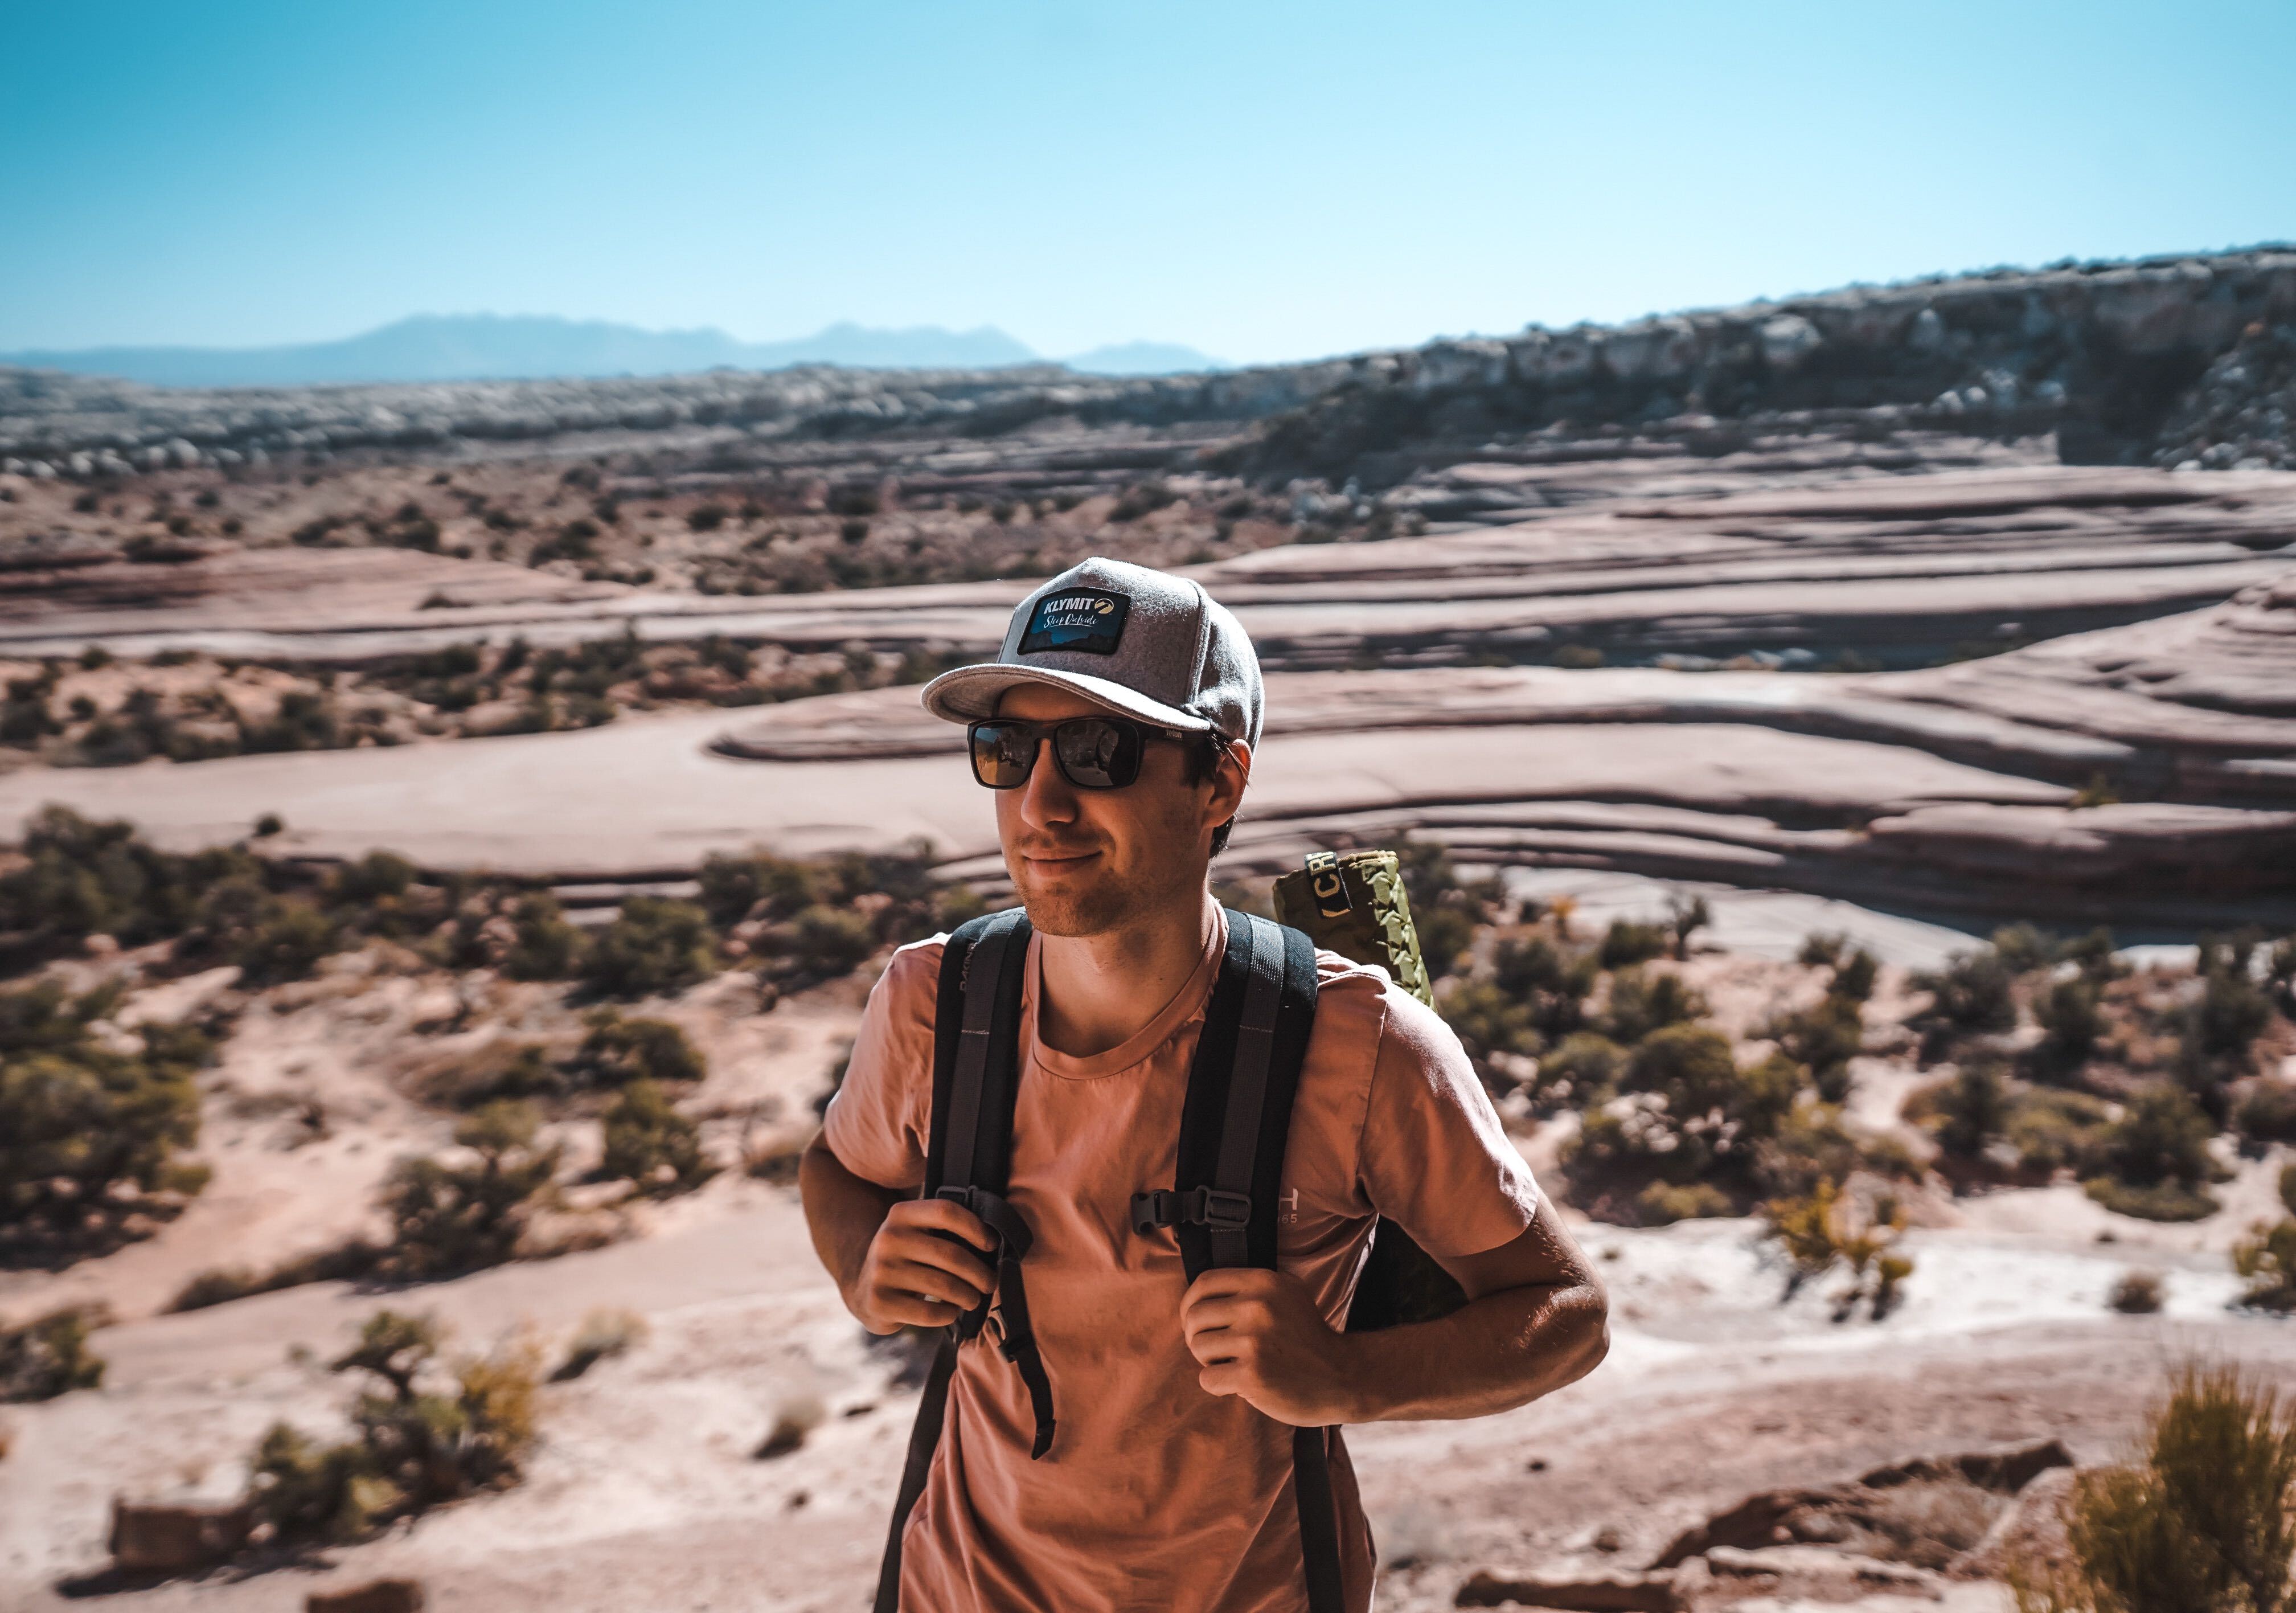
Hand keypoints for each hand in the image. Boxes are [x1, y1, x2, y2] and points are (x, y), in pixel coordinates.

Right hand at [847, 1196, 995, 1334]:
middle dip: (979, 1272)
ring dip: (968, 1295)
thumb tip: (994, 1241)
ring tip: (974, 1299)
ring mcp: (881, 1271)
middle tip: (990, 1283)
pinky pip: (928, 1312)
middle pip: (950, 1254)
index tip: (992, 1245)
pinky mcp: (879, 1302)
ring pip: (943, 1285)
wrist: (863, 1289)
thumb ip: (944, 1229)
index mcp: (900, 1214)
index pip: (946, 1212)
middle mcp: (888, 1238)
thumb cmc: (906, 1259)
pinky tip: (952, 1311)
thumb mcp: (915, 1234)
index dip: (975, 1228)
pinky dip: (948, 1314)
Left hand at [1180, 1267, 1360, 1425]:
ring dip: (1209, 1361)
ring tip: (1233, 1365)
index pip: (1203, 1283)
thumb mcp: (1288, 1293)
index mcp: (1264, 1281)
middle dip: (1197, 1335)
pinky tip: (1239, 1384)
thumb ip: (1250, 1286)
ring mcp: (1254, 1341)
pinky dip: (1217, 1385)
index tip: (1197, 1320)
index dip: (1191, 1303)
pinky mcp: (1252, 1375)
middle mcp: (1257, 1306)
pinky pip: (1207, 1378)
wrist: (1343, 1376)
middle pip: (1194, 1316)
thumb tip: (1200, 1293)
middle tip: (1216, 1349)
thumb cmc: (1308, 1337)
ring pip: (1198, 1346)